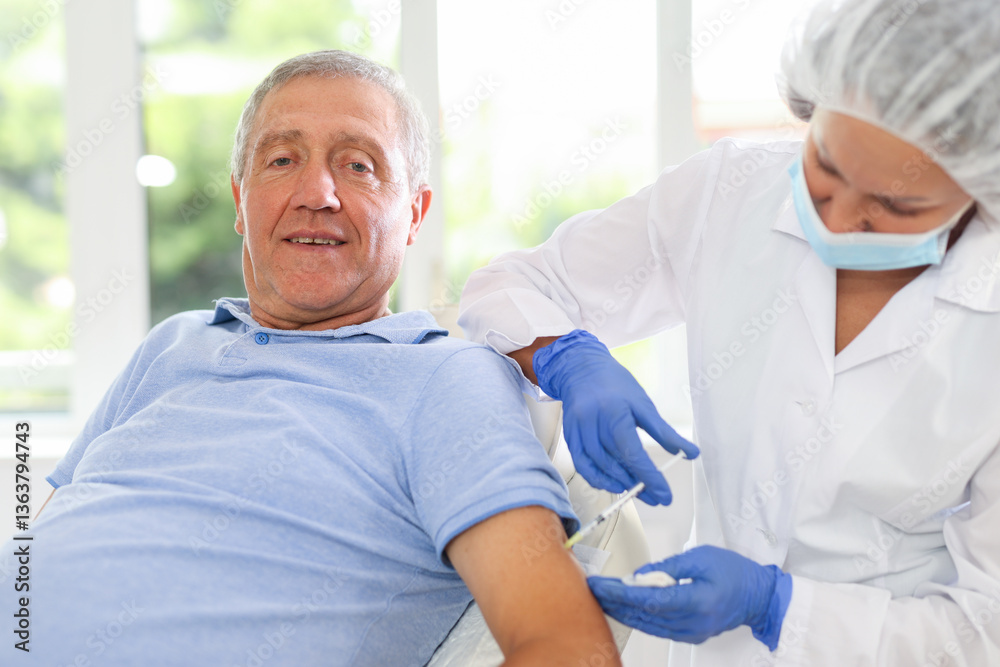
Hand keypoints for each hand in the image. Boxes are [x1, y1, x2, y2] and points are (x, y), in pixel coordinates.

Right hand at [533, 329, 698, 503]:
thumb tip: (689, 452)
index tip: (664, 495)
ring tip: (638, 490)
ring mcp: (578, 430)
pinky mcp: (570, 436)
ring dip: (620, 483)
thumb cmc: (615, 384)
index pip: (634, 454)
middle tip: (655, 496)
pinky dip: (597, 478)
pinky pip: (582, 465)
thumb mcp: (643, 404)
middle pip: (617, 464)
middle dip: (639, 484)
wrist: (581, 368)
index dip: (650, 478)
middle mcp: (594, 422)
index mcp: (615, 412)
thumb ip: (664, 432)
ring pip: (599, 467)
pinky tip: (613, 484)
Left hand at [588, 546, 792, 649]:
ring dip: (622, 612)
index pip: (648, 600)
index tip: (599, 585)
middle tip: (593, 589)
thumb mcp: (700, 557)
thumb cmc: (735, 572)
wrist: (758, 595)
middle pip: (643, 615)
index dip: (619, 594)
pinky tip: (624, 609)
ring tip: (602, 598)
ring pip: (647, 625)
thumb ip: (667, 567)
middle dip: (614, 602)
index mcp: (696, 602)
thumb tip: (638, 577)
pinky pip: (657, 628)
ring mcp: (691, 632)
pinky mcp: (689, 634)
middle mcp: (692, 623)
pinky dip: (638, 618)